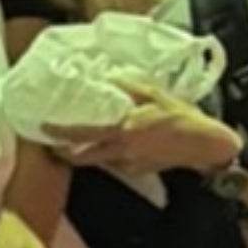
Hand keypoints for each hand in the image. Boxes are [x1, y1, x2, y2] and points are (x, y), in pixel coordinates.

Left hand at [49, 79, 234, 177]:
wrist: (205, 145)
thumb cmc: (182, 117)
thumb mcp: (154, 93)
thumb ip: (128, 86)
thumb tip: (109, 77)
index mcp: (123, 130)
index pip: (82, 135)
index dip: (60, 134)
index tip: (42, 129)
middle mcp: (121, 151)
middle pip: (82, 158)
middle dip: (63, 153)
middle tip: (51, 144)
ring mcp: (129, 164)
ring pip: (98, 160)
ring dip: (87, 152)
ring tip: (78, 140)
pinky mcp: (138, 170)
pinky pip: (116, 163)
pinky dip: (109, 154)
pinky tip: (113, 143)